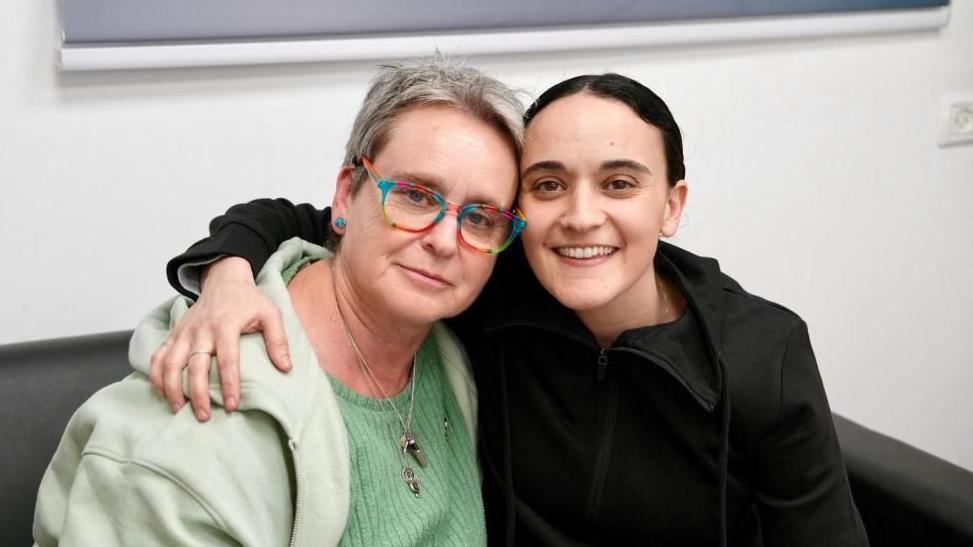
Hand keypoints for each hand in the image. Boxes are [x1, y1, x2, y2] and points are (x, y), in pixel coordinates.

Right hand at [149, 256, 291, 420]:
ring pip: (170, 363)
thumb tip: (286, 368)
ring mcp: (184, 332)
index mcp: (226, 325)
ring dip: (171, 388)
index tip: (231, 405)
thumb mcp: (270, 313)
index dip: (229, 384)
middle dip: (197, 393)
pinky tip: (162, 392)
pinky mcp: (174, 333)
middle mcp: (201, 330)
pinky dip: (156, 375)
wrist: (224, 280)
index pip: (227, 359)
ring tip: (178, 410)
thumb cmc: (249, 300)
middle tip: (204, 416)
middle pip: (195, 366)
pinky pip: (158, 356)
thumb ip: (278, 340)